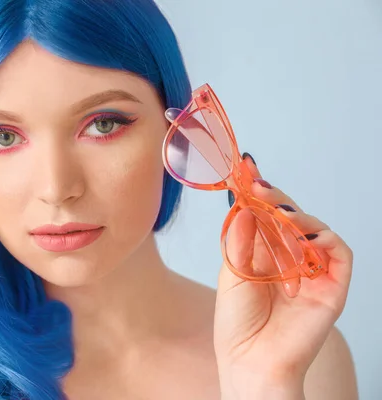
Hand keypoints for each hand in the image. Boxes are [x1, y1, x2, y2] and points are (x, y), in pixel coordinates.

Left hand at [214, 155, 352, 398]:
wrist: (250, 362)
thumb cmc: (237, 324)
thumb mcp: (232, 273)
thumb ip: (240, 240)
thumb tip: (243, 206)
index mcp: (264, 256)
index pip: (266, 218)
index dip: (258, 195)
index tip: (246, 172)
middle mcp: (290, 261)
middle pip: (290, 219)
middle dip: (275, 198)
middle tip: (257, 183)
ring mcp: (312, 273)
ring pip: (314, 230)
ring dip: (296, 215)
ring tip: (276, 209)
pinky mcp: (332, 288)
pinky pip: (339, 254)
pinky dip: (325, 238)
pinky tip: (305, 232)